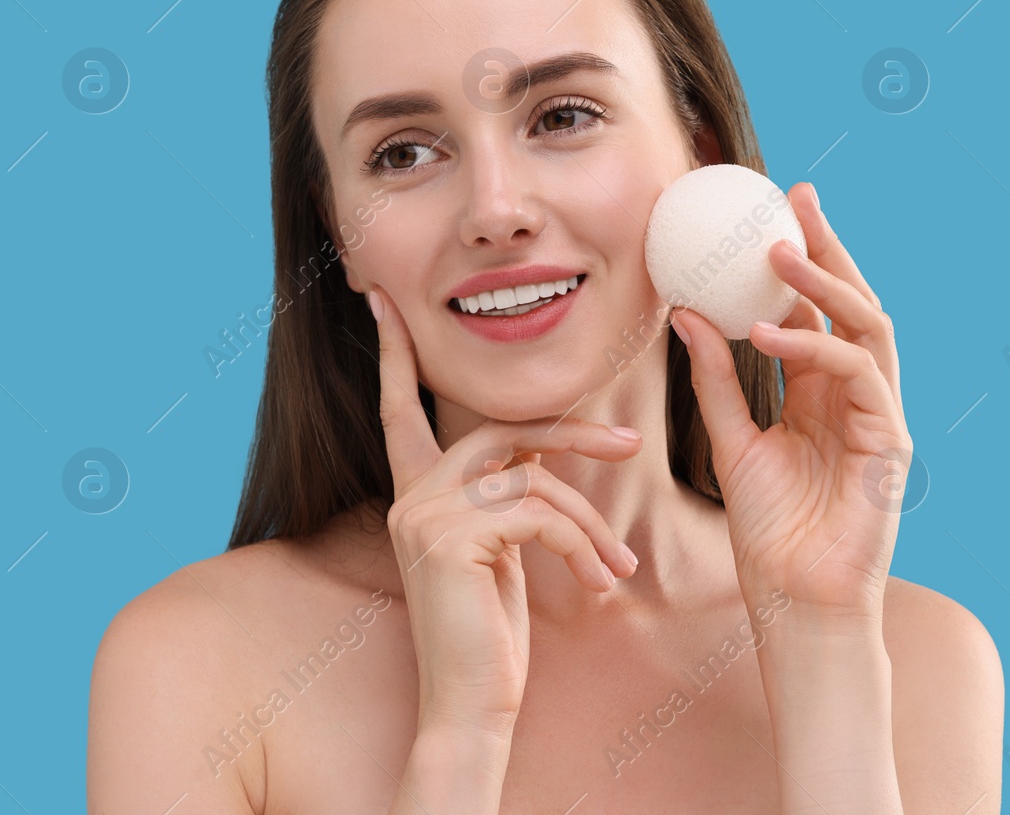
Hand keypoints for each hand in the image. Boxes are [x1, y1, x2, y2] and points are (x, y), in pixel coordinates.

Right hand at [368, 285, 642, 732]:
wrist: (471, 706)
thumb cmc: (490, 636)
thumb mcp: (498, 554)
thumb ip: (502, 499)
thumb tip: (537, 461)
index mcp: (414, 495)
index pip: (398, 409)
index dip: (392, 355)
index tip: (378, 303)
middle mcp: (409, 496)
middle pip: (500, 431)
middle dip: (571, 435)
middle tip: (631, 447)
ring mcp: (424, 515)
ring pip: (533, 478)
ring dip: (590, 522)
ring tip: (616, 568)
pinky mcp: (450, 539)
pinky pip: (539, 514)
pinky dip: (582, 545)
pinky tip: (600, 583)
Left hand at [670, 182, 909, 623]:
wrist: (796, 601)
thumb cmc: (769, 531)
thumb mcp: (730, 441)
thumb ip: (711, 379)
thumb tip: (684, 312)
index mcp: (818, 393)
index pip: (814, 312)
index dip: (797, 261)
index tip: (768, 211)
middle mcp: (854, 396)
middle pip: (851, 304)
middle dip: (828, 247)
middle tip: (797, 197)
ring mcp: (879, 417)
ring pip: (866, 328)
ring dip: (825, 285)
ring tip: (777, 253)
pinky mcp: (891, 442)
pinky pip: (858, 377)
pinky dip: (815, 349)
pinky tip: (768, 334)